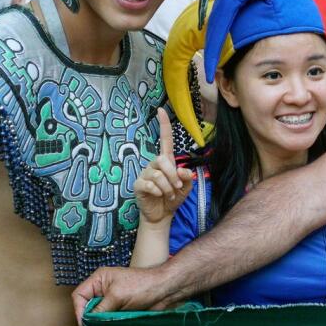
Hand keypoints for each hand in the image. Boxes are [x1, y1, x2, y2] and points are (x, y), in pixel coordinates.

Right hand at [72, 265, 175, 321]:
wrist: (165, 290)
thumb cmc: (143, 286)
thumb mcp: (117, 296)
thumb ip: (100, 308)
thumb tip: (87, 321)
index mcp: (99, 279)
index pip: (79, 295)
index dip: (79, 309)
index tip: (84, 323)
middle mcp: (103, 288)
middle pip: (87, 305)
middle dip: (88, 317)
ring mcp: (112, 299)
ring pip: (97, 314)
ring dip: (99, 322)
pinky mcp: (120, 308)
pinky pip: (108, 318)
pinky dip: (108, 324)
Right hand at [133, 108, 193, 224]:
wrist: (162, 215)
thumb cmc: (173, 198)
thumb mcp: (186, 188)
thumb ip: (187, 178)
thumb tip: (184, 171)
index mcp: (166, 162)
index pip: (165, 140)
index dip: (163, 126)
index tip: (161, 110)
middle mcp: (154, 164)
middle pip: (163, 159)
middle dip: (173, 175)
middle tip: (177, 187)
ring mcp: (145, 174)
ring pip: (158, 174)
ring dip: (168, 187)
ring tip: (169, 195)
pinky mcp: (138, 185)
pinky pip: (149, 184)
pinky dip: (159, 191)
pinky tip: (159, 196)